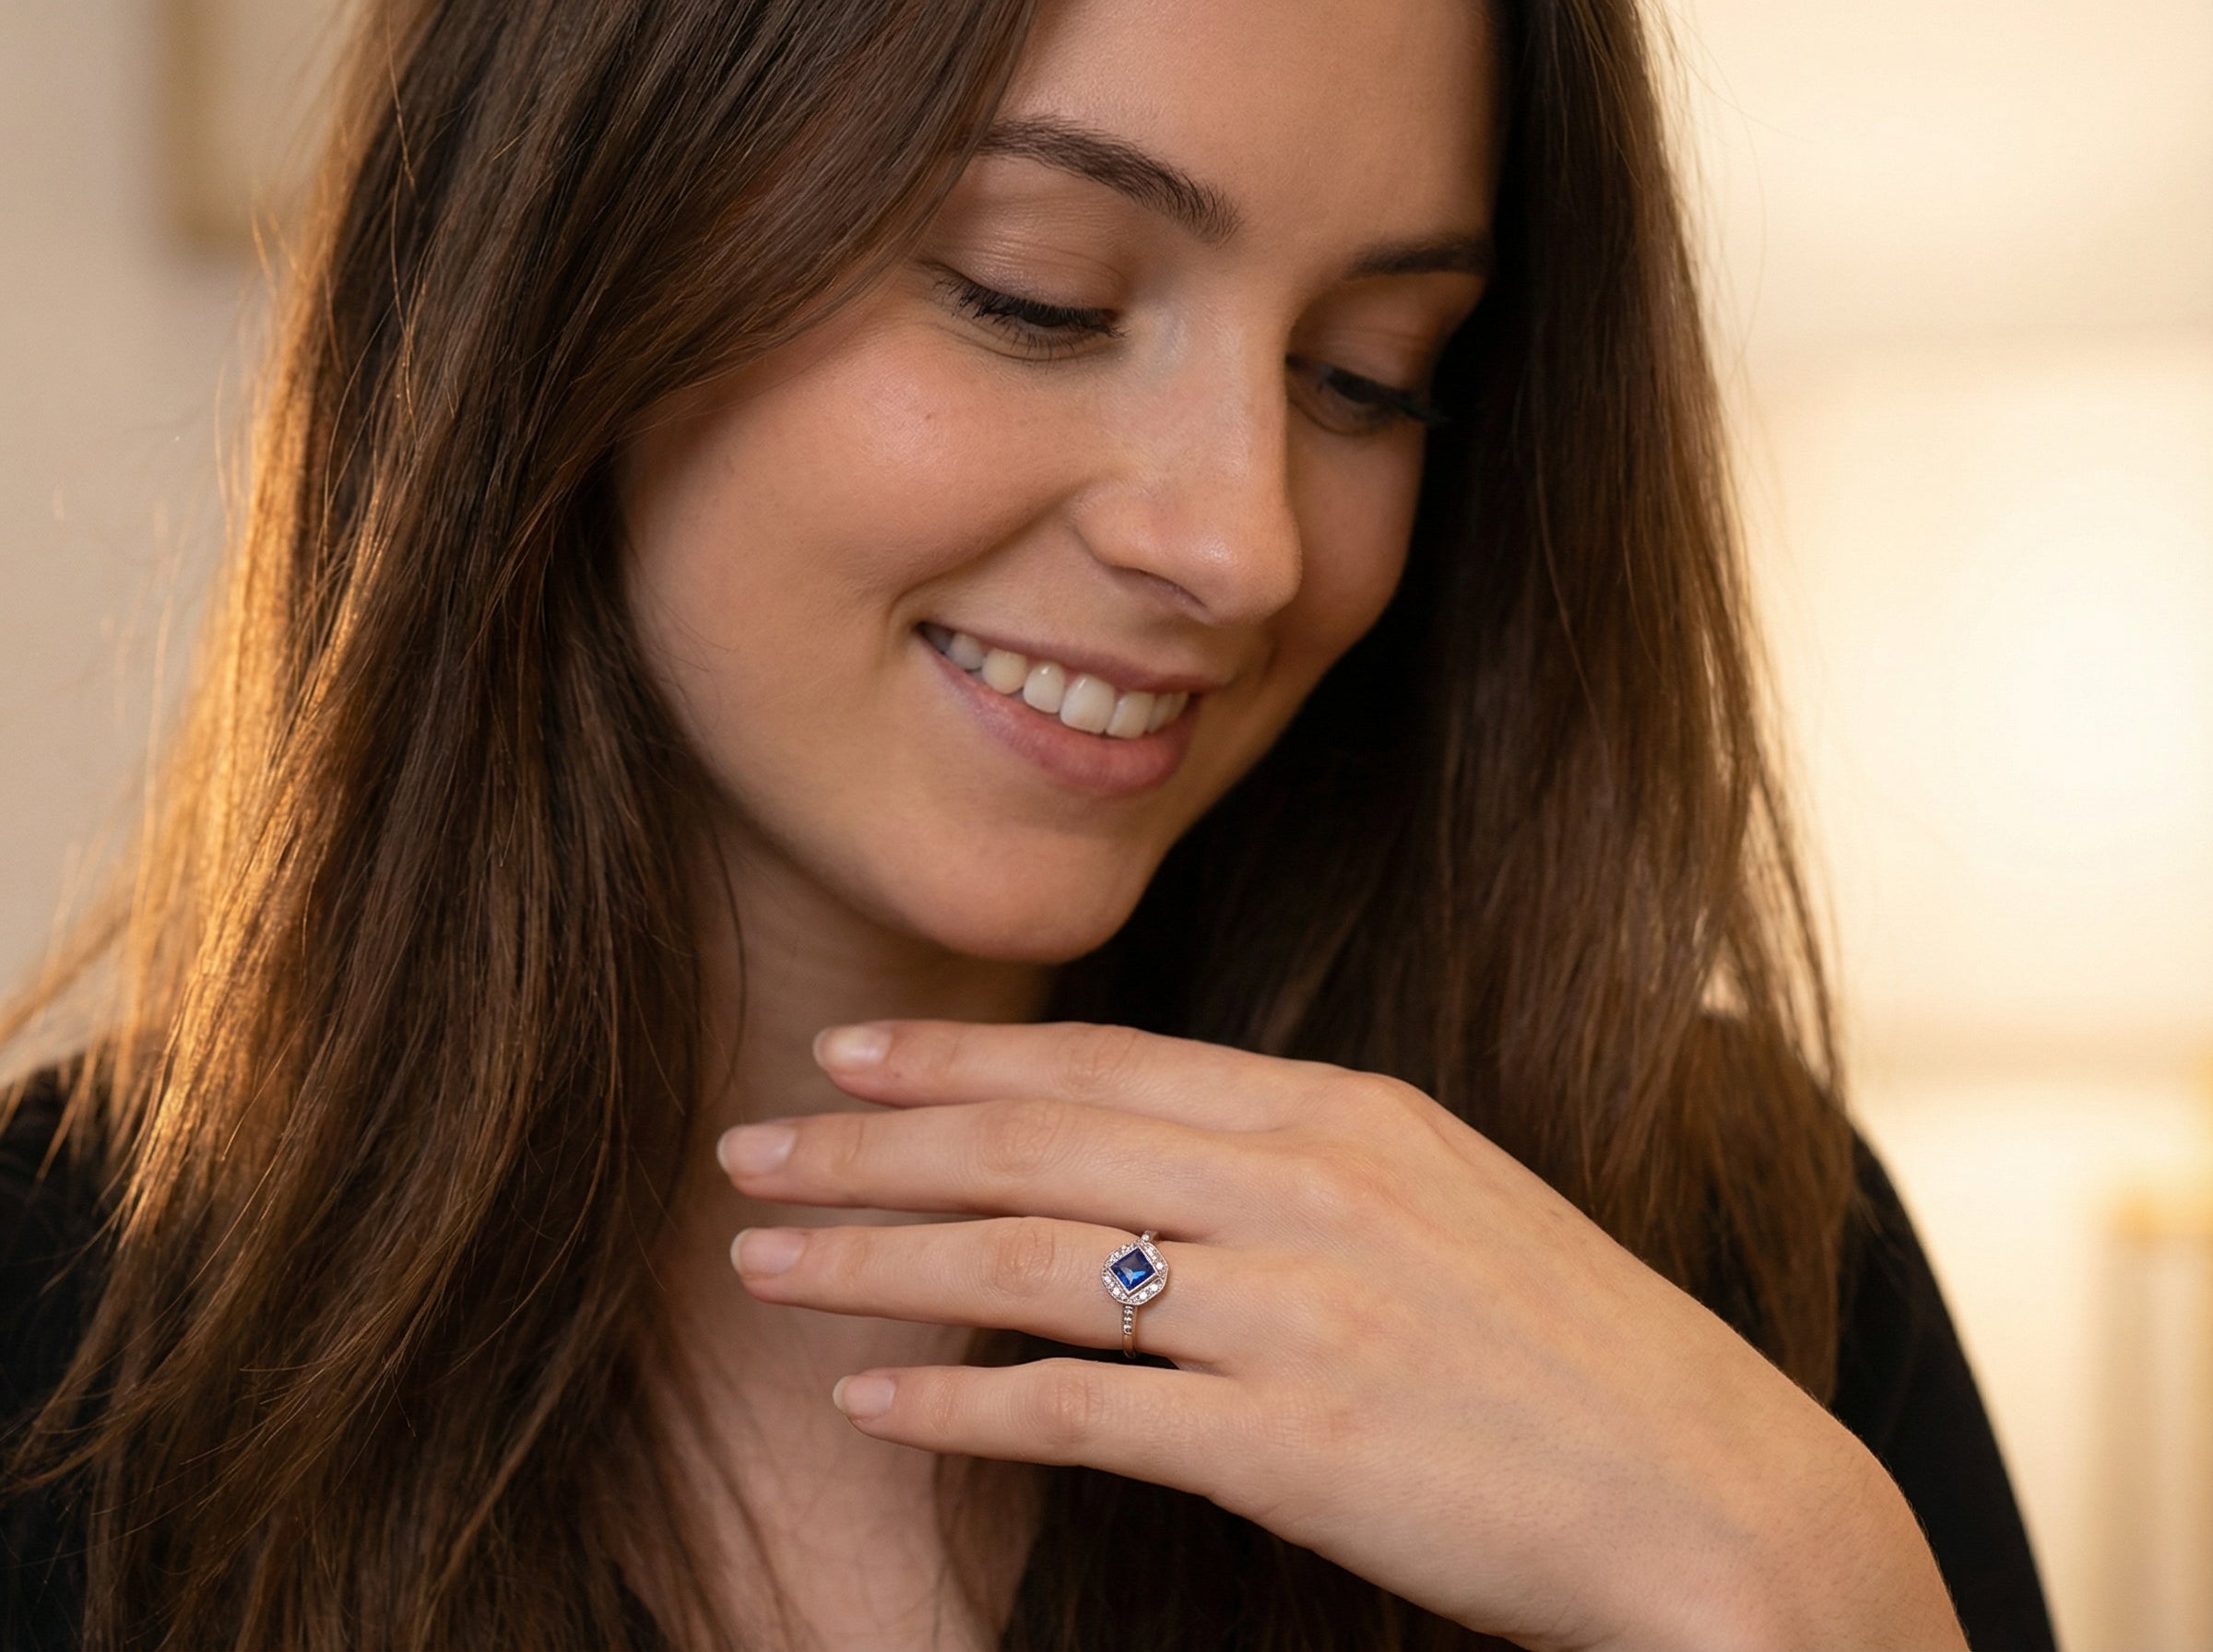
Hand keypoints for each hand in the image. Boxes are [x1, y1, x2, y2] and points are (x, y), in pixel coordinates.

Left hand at [716, 1020, 1966, 1651]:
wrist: (1718, 1498)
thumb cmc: (1579, 1356)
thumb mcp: (1444, 1205)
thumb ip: (1298, 1167)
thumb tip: (1151, 1166)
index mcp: (1344, 1115)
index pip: (1103, 1066)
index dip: (957, 1062)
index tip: (845, 1059)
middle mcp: (1307, 1185)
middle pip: (1039, 1143)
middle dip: (872, 1143)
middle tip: (750, 1146)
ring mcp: (1299, 1308)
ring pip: (1031, 1259)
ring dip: (876, 1260)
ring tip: (763, 1264)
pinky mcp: (1296, 1441)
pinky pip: (1082, 1407)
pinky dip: (961, 1399)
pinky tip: (871, 1399)